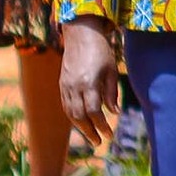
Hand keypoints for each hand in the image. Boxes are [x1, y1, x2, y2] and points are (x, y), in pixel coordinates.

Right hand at [59, 19, 120, 152]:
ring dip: (80, 127)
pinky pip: (65, 105)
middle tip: (98, 142)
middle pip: (79, 116)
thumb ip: (111, 92)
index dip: (102, 125)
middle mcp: (74, 87)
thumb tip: (113, 112)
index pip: (94, 112)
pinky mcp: (61, 83)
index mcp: (88, 83)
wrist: (81, 34)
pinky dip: (72, 116)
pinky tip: (80, 122)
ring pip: (70, 112)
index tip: (109, 134)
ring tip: (91, 135)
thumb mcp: (111, 70)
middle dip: (89, 131)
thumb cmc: (101, 50)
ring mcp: (65, 85)